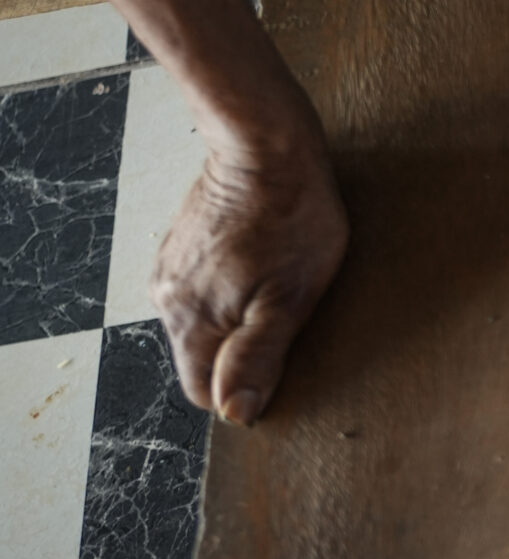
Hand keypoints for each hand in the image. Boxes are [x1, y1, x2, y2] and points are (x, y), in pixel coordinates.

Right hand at [150, 137, 348, 424]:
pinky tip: (261, 271)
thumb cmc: (291, 220)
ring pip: (201, 325)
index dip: (243, 392)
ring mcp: (170, 270)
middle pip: (201, 358)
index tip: (282, 372)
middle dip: (240, 358)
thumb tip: (233, 412)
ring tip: (277, 294)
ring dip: (236, 323)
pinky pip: (200, 292)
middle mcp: (167, 299)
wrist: (264, 146)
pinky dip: (229, 294)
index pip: (203, 391)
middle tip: (288, 327)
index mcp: (191, 321)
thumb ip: (257, 357)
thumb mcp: (290, 299)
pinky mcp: (180, 247)